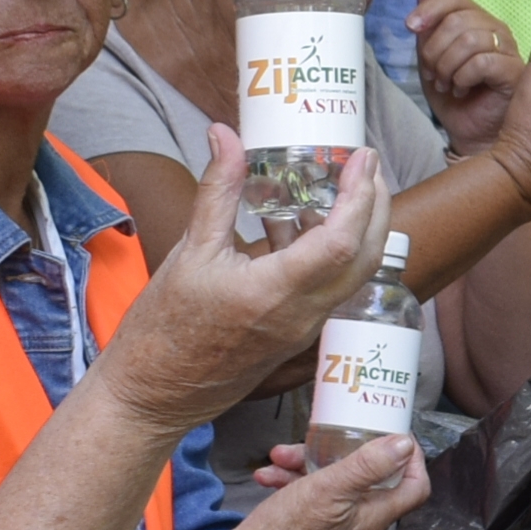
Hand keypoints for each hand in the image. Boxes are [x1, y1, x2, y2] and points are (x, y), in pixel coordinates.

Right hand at [101, 128, 388, 428]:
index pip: (340, 243)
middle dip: (374, 206)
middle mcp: (301, 315)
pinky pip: (329, 287)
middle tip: (363, 165)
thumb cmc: (164, 330)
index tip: (362, 158)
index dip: (359, 197)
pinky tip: (299, 223)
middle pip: (365, 257)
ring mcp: (304, 329)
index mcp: (274, 293)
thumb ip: (217, 191)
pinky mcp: (298, 334)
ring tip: (332, 185)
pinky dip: (328, 251)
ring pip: (351, 273)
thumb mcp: (190, 251)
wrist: (156, 394)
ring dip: (354, 228)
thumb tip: (225, 136)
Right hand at [214, 433, 429, 529]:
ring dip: (306, 465)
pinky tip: (269, 475)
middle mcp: (361, 527)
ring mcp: (337, 529)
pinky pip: (311, 498)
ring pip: (333, 485)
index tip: (397, 436)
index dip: (412, 460)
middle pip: (368, 480)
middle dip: (342, 453)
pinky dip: (292, 482)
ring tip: (281, 455)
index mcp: (374, 518)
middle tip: (325, 436)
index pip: (414, 488)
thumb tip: (404, 445)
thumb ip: (369, 466)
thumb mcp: (330, 488)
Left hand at [414, 0, 523, 154]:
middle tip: (431, 73)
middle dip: (434, 49)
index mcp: (476, 21)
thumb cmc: (454, 96)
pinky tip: (461, 89)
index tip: (410, 27)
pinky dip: (462, 77)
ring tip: (445, 83)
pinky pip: (482, 62)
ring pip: (470, 39)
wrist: (469, 133)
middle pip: (458, 20)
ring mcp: (508, 49)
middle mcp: (495, 29)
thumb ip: (429, 21)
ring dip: (447, 66)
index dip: (429, 8)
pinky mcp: (514, 71)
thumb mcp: (431, 56)